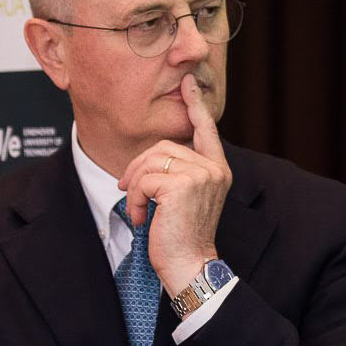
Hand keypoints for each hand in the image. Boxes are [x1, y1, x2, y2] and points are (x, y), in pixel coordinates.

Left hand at [121, 75, 231, 294]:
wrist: (189, 263)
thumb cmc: (183, 235)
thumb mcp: (186, 198)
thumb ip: (181, 172)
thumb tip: (154, 155)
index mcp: (218, 169)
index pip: (206, 130)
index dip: (195, 105)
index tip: (187, 82)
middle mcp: (214, 169)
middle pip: (164, 146)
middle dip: (138, 168)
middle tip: (128, 192)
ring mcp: (201, 175)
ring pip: (151, 161)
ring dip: (134, 186)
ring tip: (137, 210)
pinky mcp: (182, 185)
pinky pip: (143, 179)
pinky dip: (133, 199)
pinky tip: (139, 217)